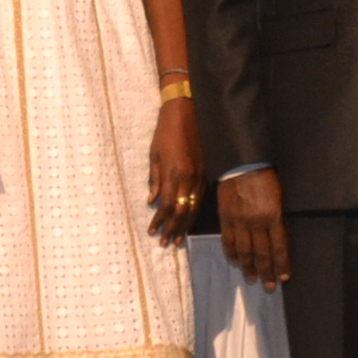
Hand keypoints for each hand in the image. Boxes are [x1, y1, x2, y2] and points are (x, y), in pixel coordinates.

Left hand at [146, 98, 205, 244]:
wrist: (187, 113)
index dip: (160, 221)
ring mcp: (199, 176)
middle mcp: (188, 178)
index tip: (153, 232)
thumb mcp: (154, 155)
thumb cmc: (165, 133)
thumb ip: (154, 179)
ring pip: (193, 207)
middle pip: (182, 211)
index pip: (167, 205)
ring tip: (177, 239)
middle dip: (172, 228)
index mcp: (173, 173)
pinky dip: (194, 212)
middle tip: (165, 243)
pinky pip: (200, 198)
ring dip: (184, 224)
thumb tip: (152, 201)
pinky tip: (189, 221)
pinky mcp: (206, 172)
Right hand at [216, 170, 290, 292]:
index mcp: (273, 216)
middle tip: (269, 287)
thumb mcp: (278, 197)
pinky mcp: (225, 218)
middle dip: (266, 272)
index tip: (284, 277)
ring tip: (252, 280)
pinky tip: (236, 262)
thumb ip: (277, 218)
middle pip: (262, 253)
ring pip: (244, 251)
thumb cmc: (265, 177)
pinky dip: (232, 254)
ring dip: (248, 268)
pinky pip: (228, 241)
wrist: (242, 162)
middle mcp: (256, 222)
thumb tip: (277, 238)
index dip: (282, 264)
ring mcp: (239, 221)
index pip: (279, 246)